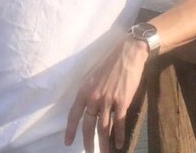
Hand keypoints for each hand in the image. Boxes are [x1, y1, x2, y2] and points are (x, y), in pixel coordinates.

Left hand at [65, 37, 148, 152]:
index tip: (68, 142)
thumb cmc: (110, 62)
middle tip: (89, 152)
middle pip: (89, 125)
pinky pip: (119, 123)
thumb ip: (89, 91)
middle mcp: (94, 97)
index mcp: (85, 90)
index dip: (70, 130)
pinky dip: (119, 135)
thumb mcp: (93, 75)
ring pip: (104, 128)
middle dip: (88, 142)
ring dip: (104, 144)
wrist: (127, 53)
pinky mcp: (122, 101)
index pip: (74, 114)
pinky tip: (120, 143)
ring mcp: (108, 100)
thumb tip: (88, 106)